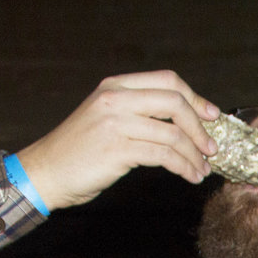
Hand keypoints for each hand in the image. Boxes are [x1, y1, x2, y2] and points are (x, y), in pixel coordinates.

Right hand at [15, 70, 221, 210]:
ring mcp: (115, 123)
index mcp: (115, 86)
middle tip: (212, 148)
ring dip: (194, 155)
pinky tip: (189, 176)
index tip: (212, 116)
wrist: (46, 171)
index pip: (167, 80)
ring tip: (202, 170)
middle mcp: (115, 99)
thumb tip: (185, 122)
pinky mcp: (117, 149)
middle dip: (200, 127)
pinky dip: (183, 167)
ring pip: (172, 134)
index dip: (195, 98)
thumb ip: (138, 112)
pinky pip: (163, 156)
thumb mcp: (107, 118)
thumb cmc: (80, 151)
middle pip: (174, 102)